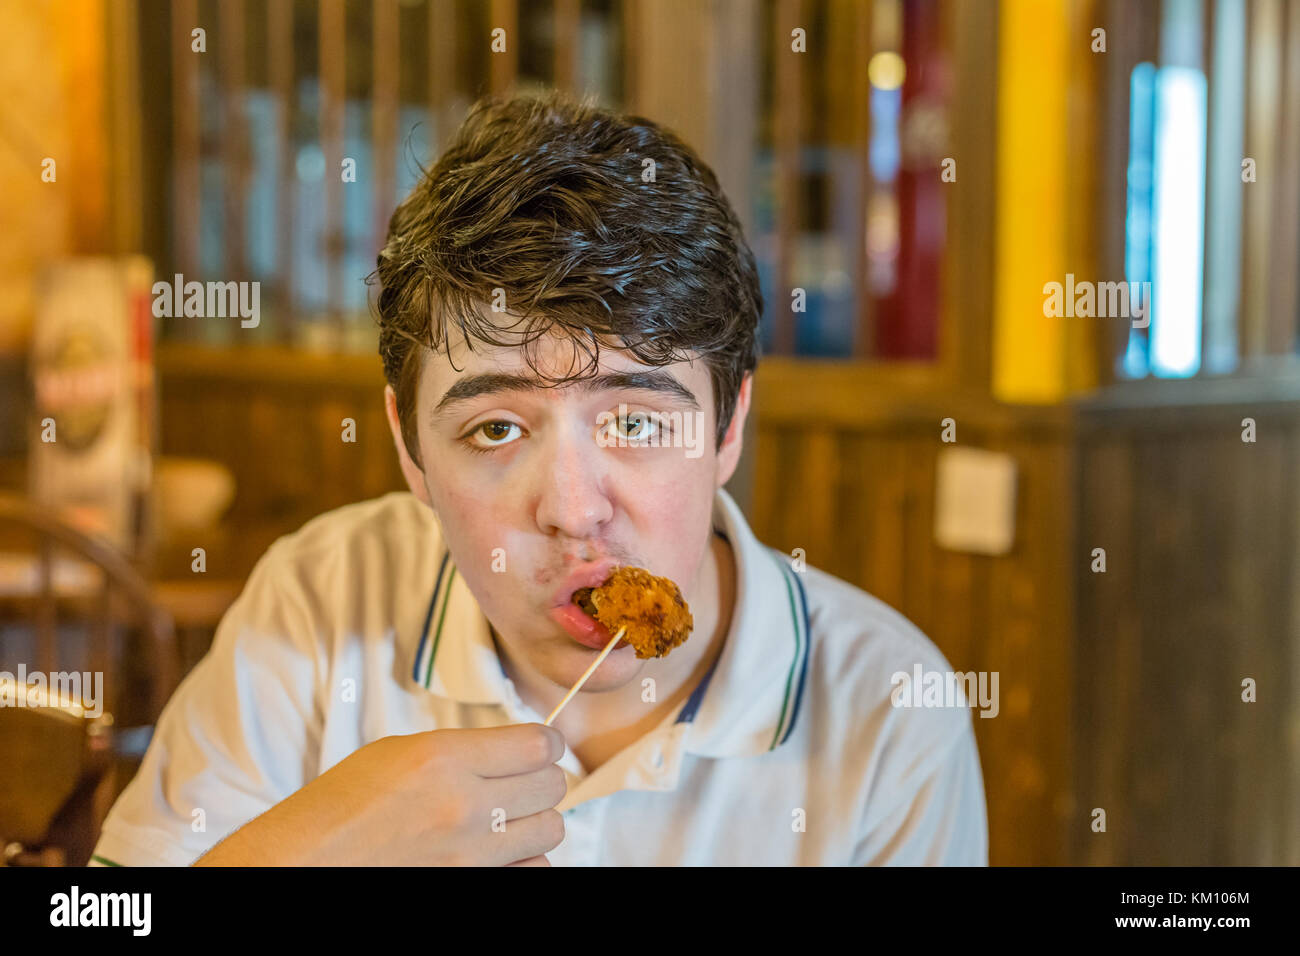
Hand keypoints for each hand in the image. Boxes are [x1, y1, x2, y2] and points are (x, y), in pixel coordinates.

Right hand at [193, 723, 567, 865]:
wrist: (304, 864)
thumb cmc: (341, 808)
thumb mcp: (400, 753)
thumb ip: (463, 750)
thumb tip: (516, 752)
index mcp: (444, 759)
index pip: (539, 744)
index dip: (545, 743)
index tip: (540, 747)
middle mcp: (464, 806)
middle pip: (553, 785)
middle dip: (542, 778)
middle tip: (522, 780)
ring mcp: (471, 854)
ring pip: (551, 830)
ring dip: (536, 820)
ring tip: (509, 817)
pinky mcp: (471, 884)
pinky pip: (533, 871)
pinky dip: (524, 861)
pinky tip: (499, 852)